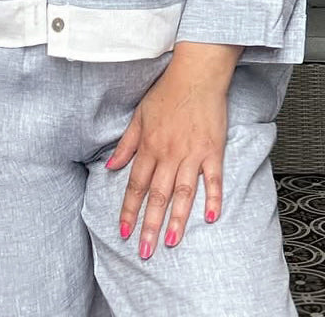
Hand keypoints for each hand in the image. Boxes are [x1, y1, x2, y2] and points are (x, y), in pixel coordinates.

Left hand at [105, 42, 240, 258]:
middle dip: (149, 225)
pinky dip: (213, 198)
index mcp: (149, 145)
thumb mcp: (139, 115)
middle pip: (156, 194)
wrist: (196, 73)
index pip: (135, 184)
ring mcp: (192, 153)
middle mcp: (169, 153)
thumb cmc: (168, 91)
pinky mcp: (213, 150)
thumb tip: (111, 167)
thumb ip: (126, 144)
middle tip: (145, 251)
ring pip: (182, 192)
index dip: (129, 210)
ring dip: (176, 219)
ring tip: (170, 242)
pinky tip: (210, 218)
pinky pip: (213, 179)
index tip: (124, 232)